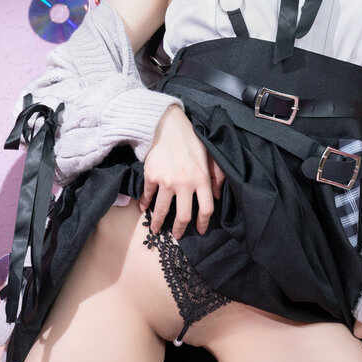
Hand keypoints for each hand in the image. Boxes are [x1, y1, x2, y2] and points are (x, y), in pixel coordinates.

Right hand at [140, 105, 224, 238]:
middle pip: (183, 216)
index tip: (200, 230)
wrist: (168, 125)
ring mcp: (166, 181)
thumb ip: (217, 176)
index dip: (203, 223)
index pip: (206, 209)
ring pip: (162, 210)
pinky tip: (143, 208)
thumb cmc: (192, 140)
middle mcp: (185, 183)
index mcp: (202, 179)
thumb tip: (217, 196)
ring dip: (158, 223)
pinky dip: (144, 204)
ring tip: (156, 230)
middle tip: (177, 235)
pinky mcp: (151, 176)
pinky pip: (148, 195)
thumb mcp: (211, 156)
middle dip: (180, 230)